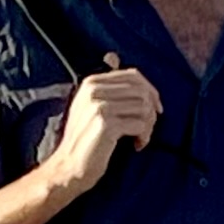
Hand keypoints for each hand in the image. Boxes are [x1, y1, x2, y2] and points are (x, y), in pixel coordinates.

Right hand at [41, 56, 159, 201]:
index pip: (133, 76)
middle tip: (147, 129)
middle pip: (141, 91)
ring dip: (149, 126)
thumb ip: (108, 87)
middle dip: (151, 111)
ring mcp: (99, 106)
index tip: (155, 110)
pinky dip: (144, 136)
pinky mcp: (105, 124)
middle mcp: (94, 90)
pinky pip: (140, 124)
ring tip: (140, 138)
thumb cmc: (86, 139)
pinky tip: (137, 145)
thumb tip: (113, 56)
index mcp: (91, 83)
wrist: (68, 167)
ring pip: (144, 107)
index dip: (151, 91)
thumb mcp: (91, 107)